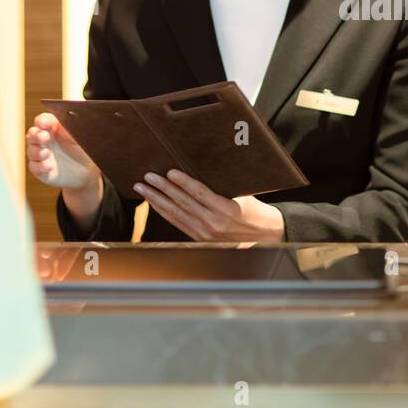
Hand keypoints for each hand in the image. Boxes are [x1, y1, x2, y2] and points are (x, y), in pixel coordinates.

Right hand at [26, 112, 99, 192]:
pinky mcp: (41, 170)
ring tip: (46, 153)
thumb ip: (70, 129)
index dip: (42, 121)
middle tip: (44, 136)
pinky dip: (40, 166)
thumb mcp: (79, 137)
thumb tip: (63, 122)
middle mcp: (44, 141)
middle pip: (32, 134)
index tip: (44, 123)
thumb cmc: (83, 149)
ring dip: (37, 151)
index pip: (43, 121)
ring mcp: (42, 155)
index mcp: (53, 129)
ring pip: (31, 151)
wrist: (88, 170)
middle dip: (36, 135)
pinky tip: (48, 166)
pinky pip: (35, 167)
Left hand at [134, 169, 285, 241]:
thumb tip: (200, 169)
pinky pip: (177, 223)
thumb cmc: (255, 210)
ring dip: (157, 200)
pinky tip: (154, 202)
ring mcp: (205, 233)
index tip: (170, 172)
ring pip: (176, 214)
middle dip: (162, 189)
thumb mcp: (243, 194)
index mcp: (227, 210)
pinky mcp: (200, 239)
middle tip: (147, 177)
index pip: (200, 193)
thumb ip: (221, 187)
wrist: (264, 235)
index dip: (183, 182)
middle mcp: (213, 224)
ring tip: (143, 188)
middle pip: (183, 203)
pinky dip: (164, 211)